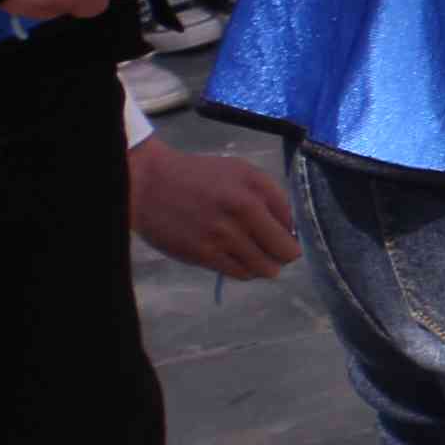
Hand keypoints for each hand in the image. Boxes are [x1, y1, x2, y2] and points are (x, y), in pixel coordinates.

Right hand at [126, 141, 298, 279]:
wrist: (149, 184)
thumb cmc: (198, 176)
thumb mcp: (241, 172)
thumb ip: (269, 195)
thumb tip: (291, 226)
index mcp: (256, 187)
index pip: (294, 222)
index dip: (293, 231)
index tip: (286, 234)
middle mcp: (245, 210)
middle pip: (285, 250)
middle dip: (285, 253)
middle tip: (278, 252)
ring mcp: (224, 235)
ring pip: (264, 267)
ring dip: (266, 266)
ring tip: (257, 258)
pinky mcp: (204, 254)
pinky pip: (240, 273)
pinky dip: (246, 271)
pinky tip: (240, 261)